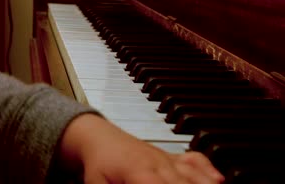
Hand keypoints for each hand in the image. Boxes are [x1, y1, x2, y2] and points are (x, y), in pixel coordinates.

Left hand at [59, 114, 223, 183]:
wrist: (99, 137)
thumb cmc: (99, 165)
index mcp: (139, 173)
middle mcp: (159, 164)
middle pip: (185, 183)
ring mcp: (168, 158)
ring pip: (195, 174)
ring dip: (206, 183)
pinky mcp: (172, 157)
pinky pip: (196, 160)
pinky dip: (208, 169)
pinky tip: (217, 180)